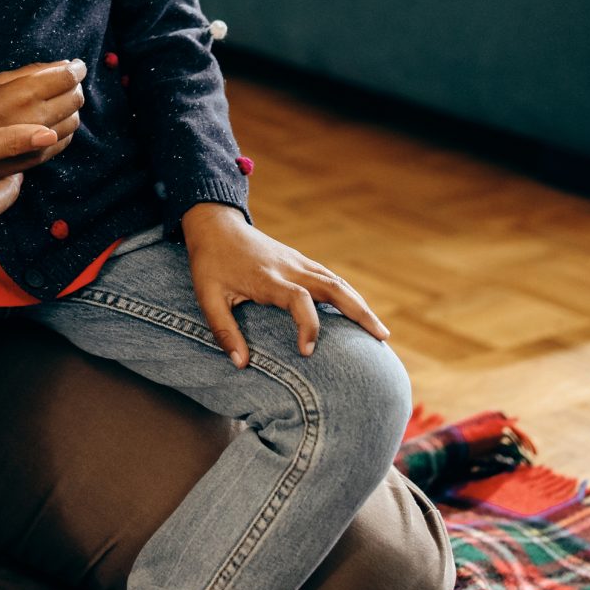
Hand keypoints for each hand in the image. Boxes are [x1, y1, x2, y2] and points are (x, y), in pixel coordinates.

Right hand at [0, 59, 86, 166]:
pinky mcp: (39, 158)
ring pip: (75, 121)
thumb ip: (35, 71)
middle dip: (74, 87)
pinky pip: (66, 140)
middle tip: (64, 82)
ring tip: (54, 103)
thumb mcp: (0, 79)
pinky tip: (49, 122)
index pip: (68, 77)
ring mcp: (38, 141)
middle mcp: (36, 117)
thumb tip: (65, 64)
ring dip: (70, 109)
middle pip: (76, 98)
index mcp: (25, 93)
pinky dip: (64, 128)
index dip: (77, 68)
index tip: (77, 65)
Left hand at [181, 203, 389, 364]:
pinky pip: (330, 277)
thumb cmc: (209, 263)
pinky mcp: (299, 260)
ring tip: (380, 331)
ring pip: (337, 281)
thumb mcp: (207, 297)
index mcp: (268, 278)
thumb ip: (223, 331)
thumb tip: (241, 365)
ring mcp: (297, 261)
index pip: (299, 299)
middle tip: (382, 338)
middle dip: (359, 312)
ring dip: (360, 304)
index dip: (308, 325)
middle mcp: (289, 267)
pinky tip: (358, 311)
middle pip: (333, 286)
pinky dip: (348, 294)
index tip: (307, 352)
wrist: (215, 225)